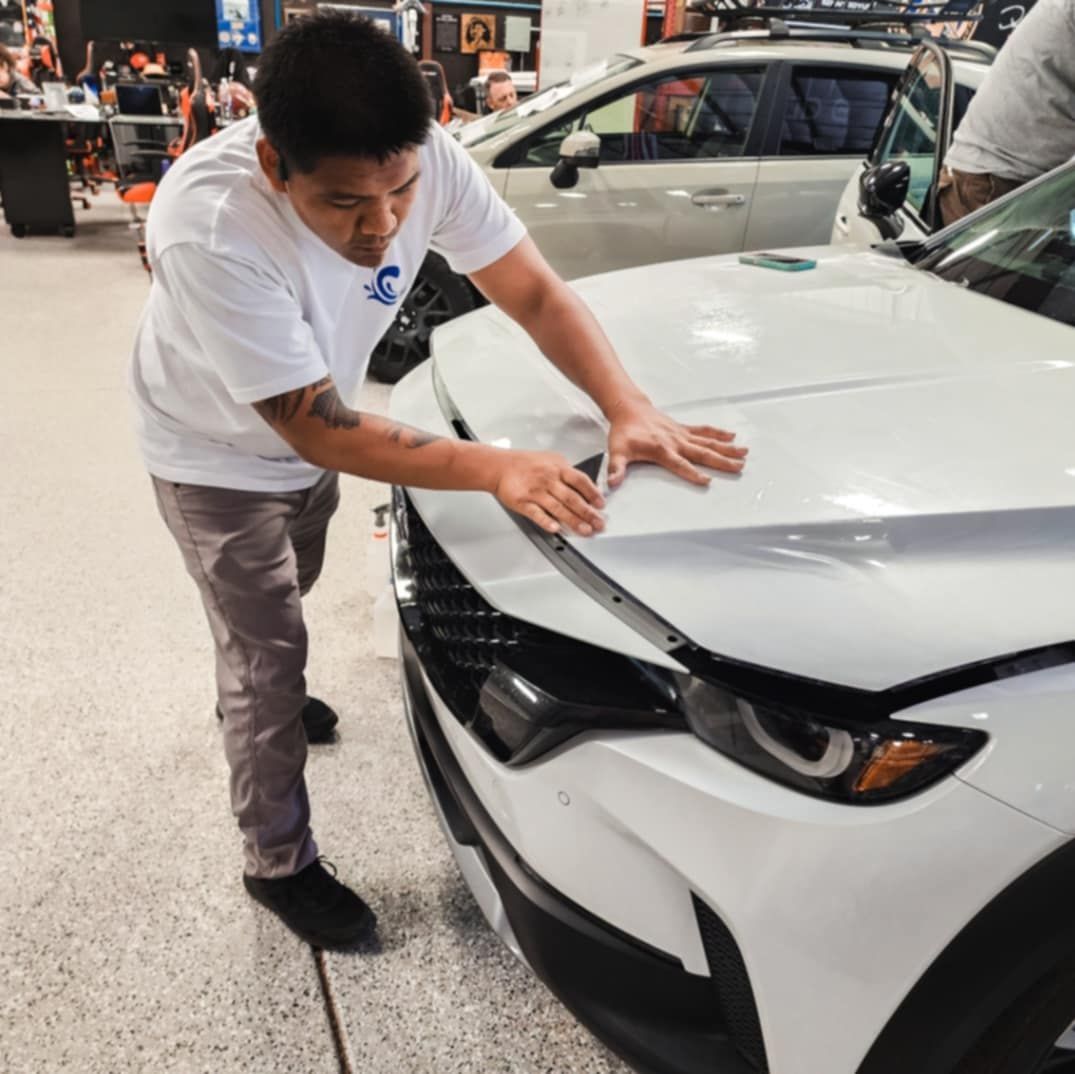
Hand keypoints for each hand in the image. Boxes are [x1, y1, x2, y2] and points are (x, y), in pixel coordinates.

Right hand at [490, 449, 605, 536]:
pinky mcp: (523, 502)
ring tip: (585, 530)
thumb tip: (586, 485)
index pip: (580, 481)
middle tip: (599, 523)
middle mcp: (548, 480)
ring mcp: (535, 492)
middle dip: (588, 513)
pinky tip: (555, 528)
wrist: (499, 466)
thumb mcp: (551, 459)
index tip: (601, 505)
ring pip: (558, 508)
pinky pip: (536, 513)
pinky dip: (546, 521)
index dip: (592, 494)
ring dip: (573, 521)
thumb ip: (567, 472)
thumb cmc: (525, 464)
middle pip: (572, 498)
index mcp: (557, 468)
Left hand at [606, 400, 747, 487]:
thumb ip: (616, 469)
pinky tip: (733, 437)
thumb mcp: (616, 451)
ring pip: (708, 442)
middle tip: (739, 467)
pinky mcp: (684, 429)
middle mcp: (675, 441)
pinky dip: (719, 433)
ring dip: (727, 448)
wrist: (628, 409)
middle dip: (721, 461)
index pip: (680, 465)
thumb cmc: (624, 432)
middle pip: (702, 453)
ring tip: (744, 453)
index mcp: (661, 449)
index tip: (706, 480)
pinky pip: (704, 431)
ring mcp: (681, 434)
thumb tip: (612, 483)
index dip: (692, 473)